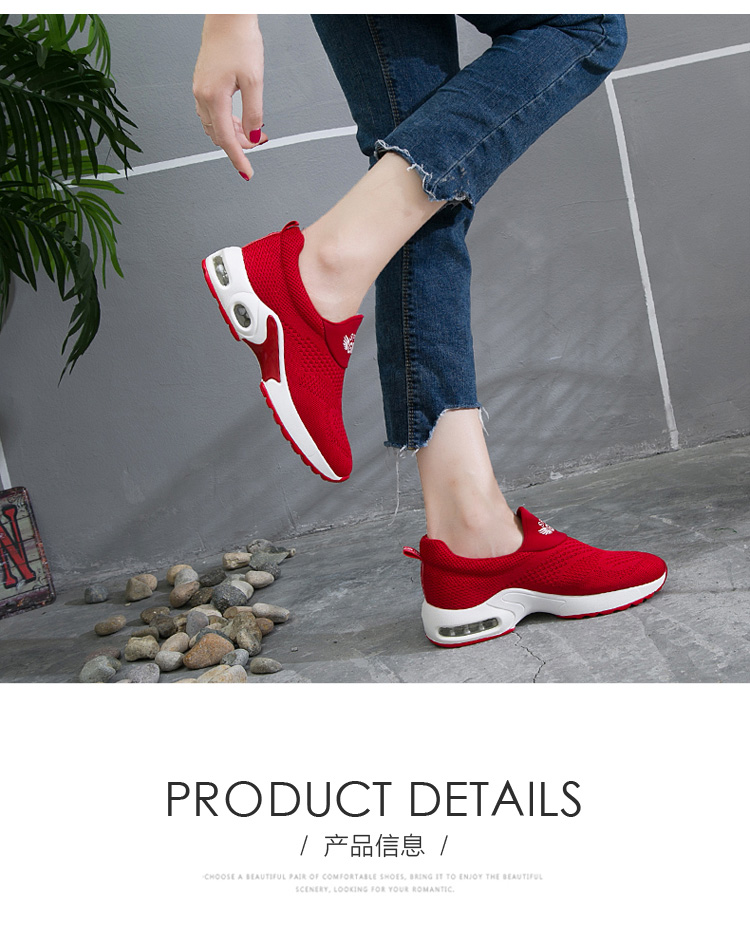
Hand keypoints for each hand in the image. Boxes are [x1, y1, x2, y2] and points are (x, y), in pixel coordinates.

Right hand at [193, 14, 267, 178]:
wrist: (227, 18)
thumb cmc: (240, 41)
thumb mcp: (254, 81)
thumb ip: (254, 113)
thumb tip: (254, 136)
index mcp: (213, 97)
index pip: (227, 140)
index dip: (239, 159)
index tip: (247, 173)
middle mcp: (201, 95)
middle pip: (220, 135)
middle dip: (240, 144)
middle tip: (260, 141)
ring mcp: (199, 90)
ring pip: (215, 126)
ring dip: (234, 133)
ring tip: (253, 129)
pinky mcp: (202, 84)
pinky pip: (212, 113)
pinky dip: (226, 121)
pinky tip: (240, 118)